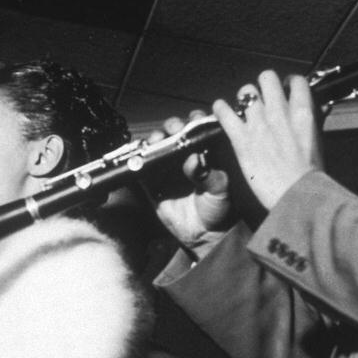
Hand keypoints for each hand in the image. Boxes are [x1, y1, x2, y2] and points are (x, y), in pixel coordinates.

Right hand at [142, 112, 233, 248]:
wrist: (205, 236)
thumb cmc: (218, 209)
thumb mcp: (219, 190)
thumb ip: (208, 175)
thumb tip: (194, 159)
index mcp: (204, 153)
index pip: (198, 130)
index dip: (194, 121)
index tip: (193, 121)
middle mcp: (184, 157)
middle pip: (174, 133)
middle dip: (172, 127)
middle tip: (173, 129)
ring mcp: (167, 169)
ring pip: (157, 147)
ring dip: (154, 140)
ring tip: (155, 142)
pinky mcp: (152, 184)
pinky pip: (142, 170)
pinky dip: (138, 163)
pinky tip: (140, 159)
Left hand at [213, 71, 321, 209]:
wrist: (297, 194)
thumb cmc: (310, 175)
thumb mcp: (318, 143)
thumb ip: (314, 123)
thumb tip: (317, 111)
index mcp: (303, 113)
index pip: (296, 81)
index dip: (288, 83)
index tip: (285, 89)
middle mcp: (280, 112)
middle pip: (267, 78)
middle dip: (263, 86)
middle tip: (262, 97)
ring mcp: (259, 124)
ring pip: (246, 92)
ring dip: (244, 99)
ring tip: (242, 107)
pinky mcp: (241, 139)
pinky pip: (225, 113)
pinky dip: (221, 109)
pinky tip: (220, 110)